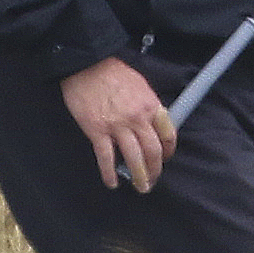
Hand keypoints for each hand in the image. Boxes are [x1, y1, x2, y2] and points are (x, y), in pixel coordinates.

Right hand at [60, 57, 176, 192]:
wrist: (86, 65)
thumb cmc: (112, 71)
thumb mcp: (139, 84)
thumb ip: (147, 104)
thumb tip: (151, 123)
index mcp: (150, 105)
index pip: (168, 133)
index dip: (168, 150)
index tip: (165, 157)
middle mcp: (137, 118)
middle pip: (152, 151)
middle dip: (155, 169)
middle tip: (153, 180)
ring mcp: (117, 127)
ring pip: (134, 158)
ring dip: (140, 176)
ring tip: (141, 187)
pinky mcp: (97, 132)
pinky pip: (106, 158)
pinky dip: (110, 173)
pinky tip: (112, 182)